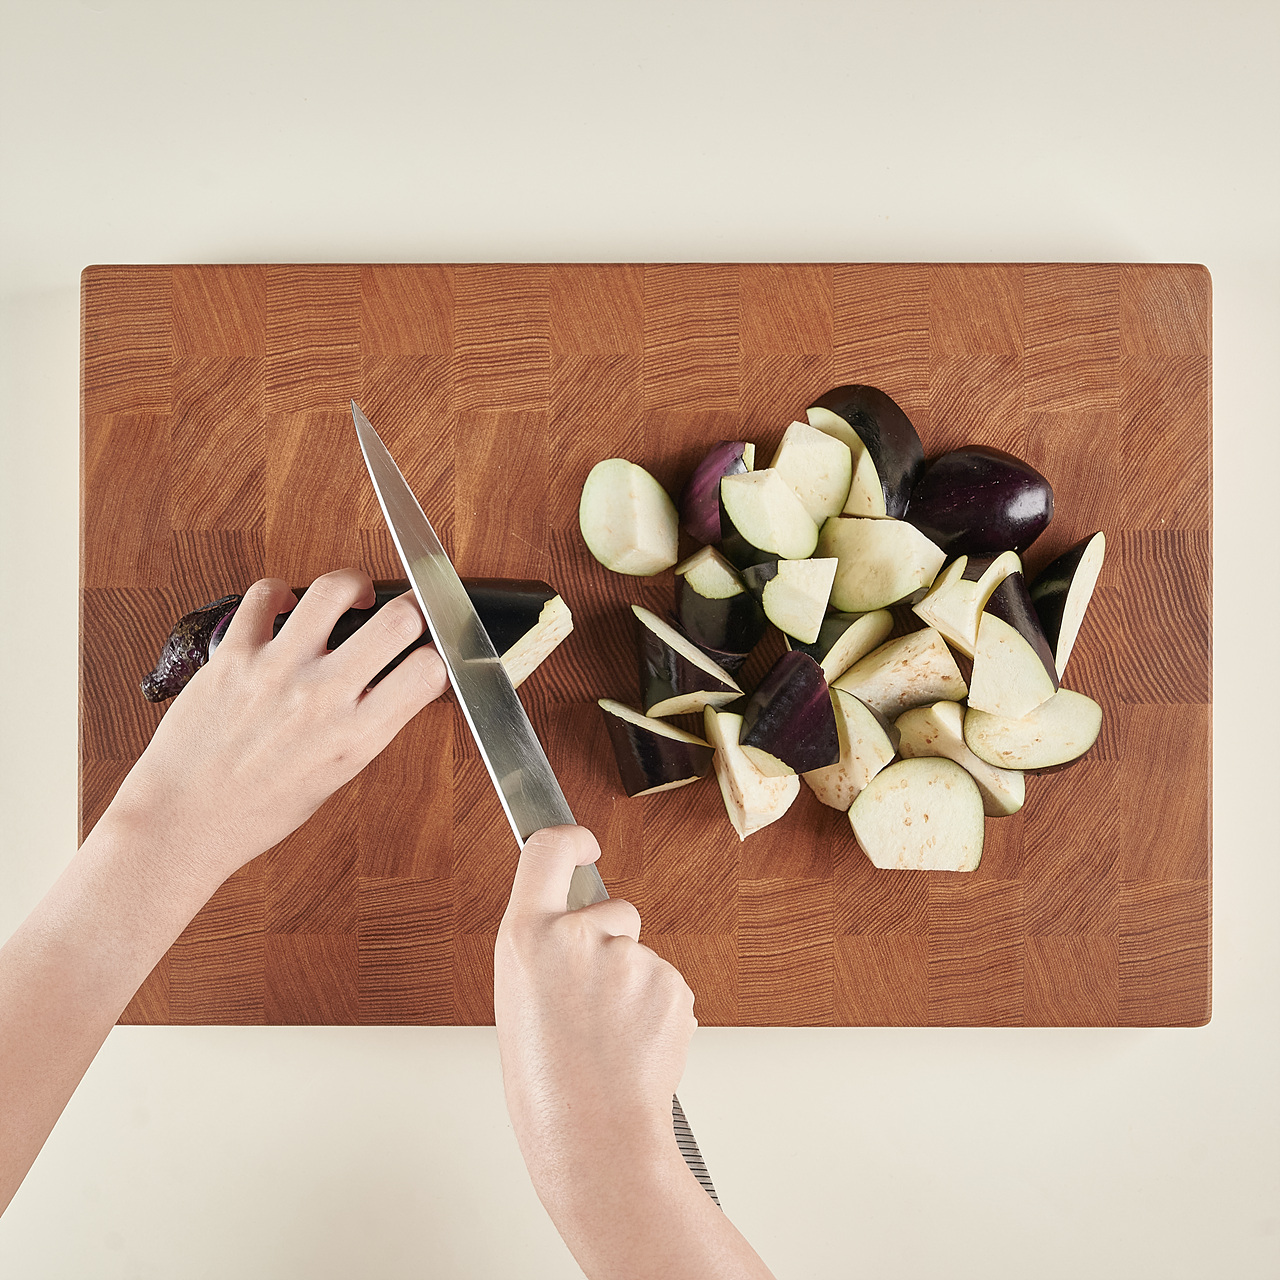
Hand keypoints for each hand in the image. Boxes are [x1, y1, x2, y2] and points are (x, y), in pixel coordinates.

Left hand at [107, 568, 448, 884]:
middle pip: (399, 619)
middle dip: (413, 609)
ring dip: (353, 586)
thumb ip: (366, 729)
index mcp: (355, 737)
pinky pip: (265, 595)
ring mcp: (277, 671)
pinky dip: (280, 592)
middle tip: (404, 615)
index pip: (429, 670)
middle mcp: (322, 697)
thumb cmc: (256, 812)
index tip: (431, 652)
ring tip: (353, 596)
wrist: (183, 822)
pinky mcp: (234, 656)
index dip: (440, 654)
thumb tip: (394, 689)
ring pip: (335, 590)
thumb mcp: (335, 779)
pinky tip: (286, 605)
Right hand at [493, 826, 696, 1198]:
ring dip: (632, 986)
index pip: (548, 850)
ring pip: (641, 955)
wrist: (592, 1137)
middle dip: (611, 943)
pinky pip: (667, 983)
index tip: (585, 844)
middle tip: (588, 1003)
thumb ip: (544, 951)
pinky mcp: (671, 983)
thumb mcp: (518, 1000)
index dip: (571, 840)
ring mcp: (630, 959)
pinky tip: (633, 1046)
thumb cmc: (546, 1084)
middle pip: (611, 910)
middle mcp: (578, 936)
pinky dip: (656, 1010)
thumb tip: (576, 925)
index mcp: (526, 937)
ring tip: (607, 1038)